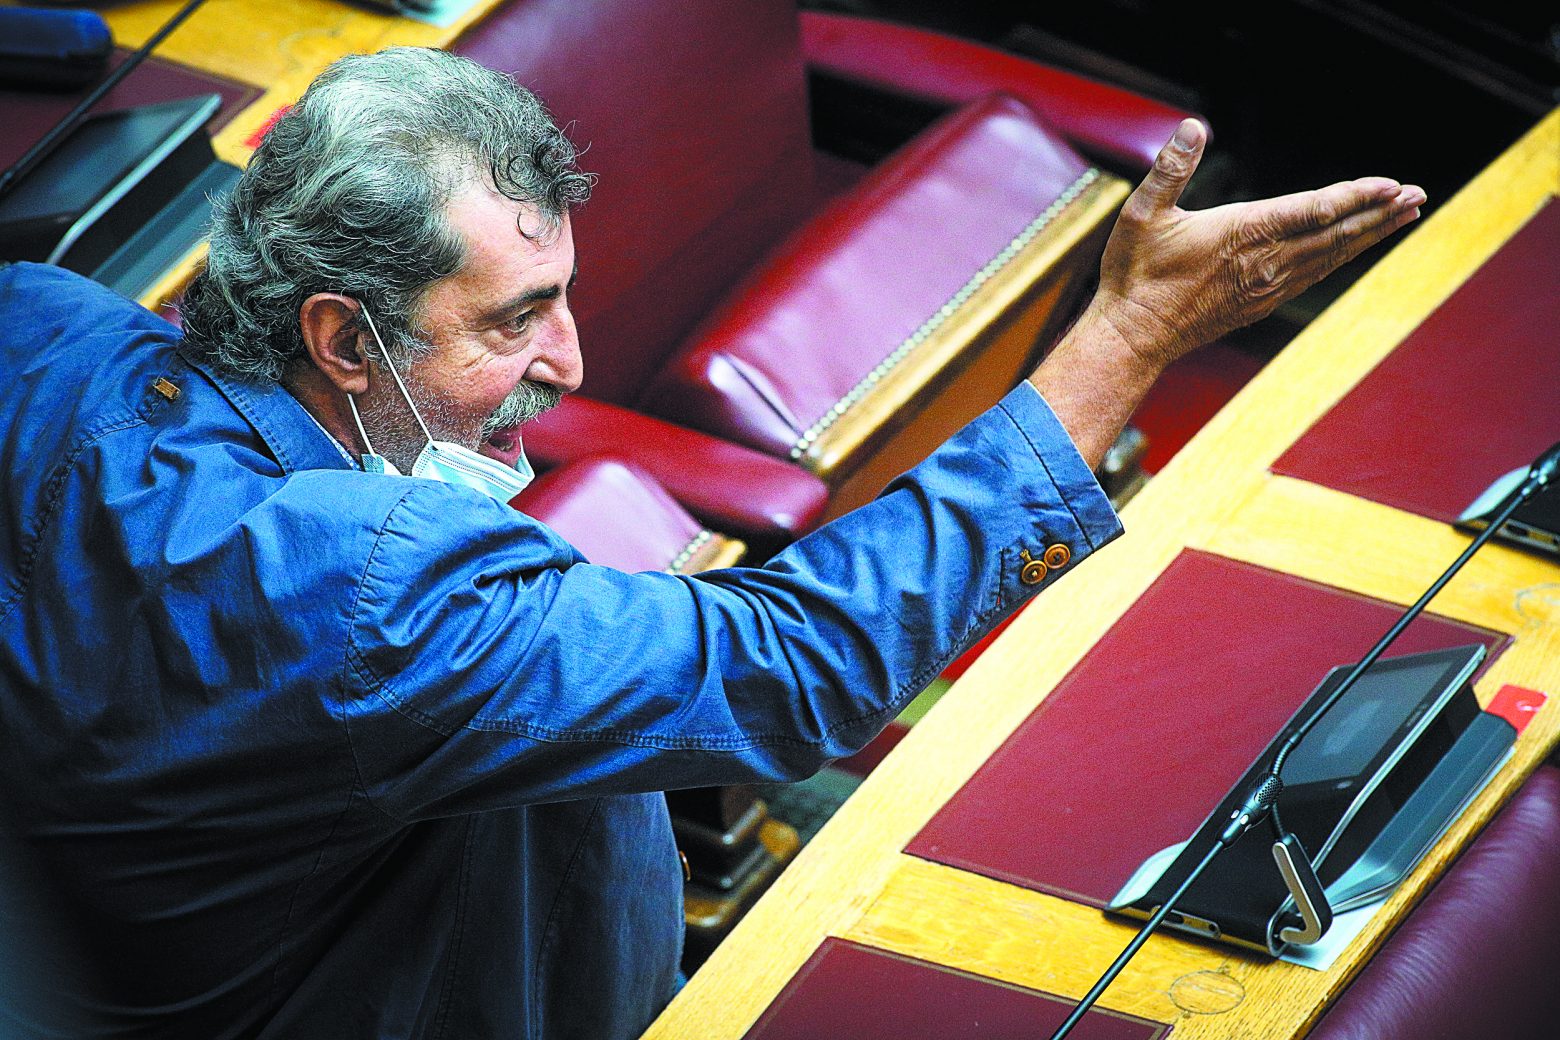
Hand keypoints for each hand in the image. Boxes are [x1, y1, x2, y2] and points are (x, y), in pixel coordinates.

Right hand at [1088, 119, 1424, 370]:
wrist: (1133, 335)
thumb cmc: (1133, 274)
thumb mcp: (1141, 213)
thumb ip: (1170, 169)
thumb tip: (1192, 126)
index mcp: (1243, 233)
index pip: (1314, 210)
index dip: (1356, 196)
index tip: (1392, 183)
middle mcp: (1265, 262)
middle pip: (1336, 233)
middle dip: (1380, 213)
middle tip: (1418, 196)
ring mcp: (1267, 285)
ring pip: (1331, 256)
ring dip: (1370, 235)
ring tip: (1403, 216)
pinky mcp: (1261, 302)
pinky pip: (1314, 275)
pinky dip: (1342, 257)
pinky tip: (1354, 249)